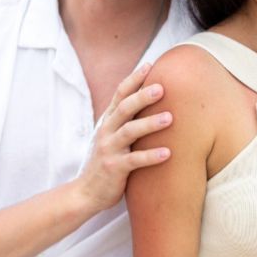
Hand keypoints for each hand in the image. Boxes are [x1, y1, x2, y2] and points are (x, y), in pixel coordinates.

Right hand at [76, 64, 171, 212]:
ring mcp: (109, 150)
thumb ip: (125, 121)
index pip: (119, 94)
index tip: (150, 65)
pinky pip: (134, 161)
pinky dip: (151, 156)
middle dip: (142, 96)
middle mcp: (106, 132)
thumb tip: (147, 101)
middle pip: (124, 108)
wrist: (86, 192)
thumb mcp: (112, 137)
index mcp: (107, 122)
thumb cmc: (106, 162)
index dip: (133, 79)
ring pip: (129, 132)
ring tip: (170, 118)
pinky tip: (168, 153)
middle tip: (162, 88)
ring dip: (150, 124)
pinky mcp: (114, 169)